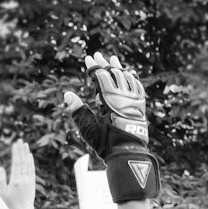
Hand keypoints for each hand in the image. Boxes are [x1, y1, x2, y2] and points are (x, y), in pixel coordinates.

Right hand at [0, 139, 36, 208]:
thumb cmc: (9, 205)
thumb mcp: (2, 193)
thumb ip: (1, 180)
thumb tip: (1, 167)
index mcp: (15, 181)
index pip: (16, 163)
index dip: (15, 152)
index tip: (14, 144)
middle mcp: (24, 180)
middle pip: (23, 161)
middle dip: (21, 150)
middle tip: (20, 140)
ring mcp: (29, 181)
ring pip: (28, 164)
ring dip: (26, 153)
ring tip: (25, 144)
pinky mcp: (32, 184)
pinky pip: (32, 170)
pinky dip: (31, 162)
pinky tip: (29, 156)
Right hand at [64, 52, 158, 202]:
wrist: (127, 153)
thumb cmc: (105, 143)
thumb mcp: (88, 129)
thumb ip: (77, 111)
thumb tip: (67, 94)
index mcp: (109, 101)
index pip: (100, 77)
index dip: (93, 67)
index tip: (88, 59)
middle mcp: (122, 97)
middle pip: (113, 73)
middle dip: (104, 63)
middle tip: (98, 54)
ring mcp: (133, 100)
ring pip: (126, 77)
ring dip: (119, 67)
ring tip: (113, 58)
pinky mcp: (140, 105)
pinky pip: (137, 86)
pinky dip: (132, 78)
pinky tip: (130, 73)